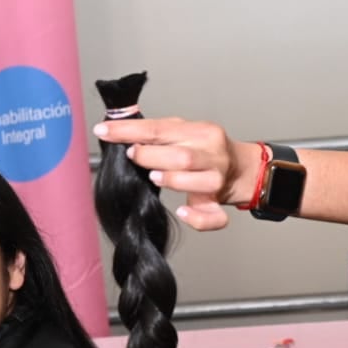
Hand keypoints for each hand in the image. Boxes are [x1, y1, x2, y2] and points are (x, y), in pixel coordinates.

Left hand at [92, 117, 257, 230]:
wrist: (243, 169)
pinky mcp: (219, 205)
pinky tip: (181, 213)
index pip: (160, 129)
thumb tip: (119, 131)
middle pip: (182, 156)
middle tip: (132, 156)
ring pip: (199, 182)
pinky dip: (196, 218)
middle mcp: (213, 155)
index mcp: (202, 132)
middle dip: (151, 156)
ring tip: (155, 177)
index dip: (129, 131)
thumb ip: (158, 132)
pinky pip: (213, 216)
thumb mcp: (185, 132)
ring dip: (172, 180)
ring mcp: (218, 181)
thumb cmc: (206, 151)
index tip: (104, 132)